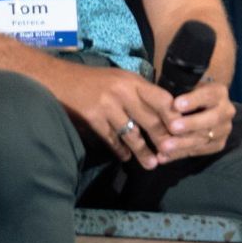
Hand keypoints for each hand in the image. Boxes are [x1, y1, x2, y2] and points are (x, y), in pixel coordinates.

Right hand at [49, 63, 176, 167]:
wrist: (56, 78)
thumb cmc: (94, 79)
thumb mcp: (121, 78)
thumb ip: (142, 92)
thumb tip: (167, 110)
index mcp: (134, 81)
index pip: (162, 100)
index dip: (174, 117)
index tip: (184, 132)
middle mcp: (123, 92)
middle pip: (150, 120)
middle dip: (163, 139)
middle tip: (172, 154)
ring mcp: (107, 106)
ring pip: (131, 133)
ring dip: (143, 151)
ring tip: (152, 164)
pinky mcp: (92, 118)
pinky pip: (111, 138)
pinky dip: (120, 150)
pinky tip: (126, 157)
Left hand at [155, 80, 234, 163]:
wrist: (201, 107)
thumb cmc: (186, 95)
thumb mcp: (184, 89)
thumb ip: (177, 94)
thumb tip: (168, 105)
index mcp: (219, 92)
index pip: (209, 95)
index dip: (193, 100)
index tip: (176, 104)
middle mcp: (226, 110)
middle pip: (213, 118)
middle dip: (192, 124)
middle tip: (173, 128)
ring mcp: (224, 128)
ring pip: (207, 137)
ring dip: (184, 143)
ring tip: (164, 147)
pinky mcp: (219, 143)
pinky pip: (201, 150)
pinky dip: (181, 153)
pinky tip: (165, 156)